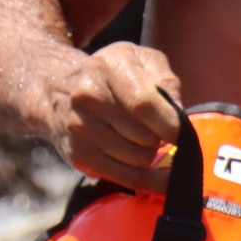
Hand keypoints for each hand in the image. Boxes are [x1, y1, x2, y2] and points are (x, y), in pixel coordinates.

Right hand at [45, 42, 182, 191]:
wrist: (57, 89)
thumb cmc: (111, 73)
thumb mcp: (141, 59)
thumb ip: (165, 80)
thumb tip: (179, 115)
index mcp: (108, 67)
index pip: (144, 104)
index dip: (169, 123)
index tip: (183, 132)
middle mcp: (87, 97)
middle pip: (144, 136)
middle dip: (161, 137)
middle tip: (158, 129)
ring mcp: (80, 129)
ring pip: (138, 159)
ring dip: (152, 154)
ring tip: (146, 138)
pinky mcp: (78, 156)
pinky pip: (125, 178)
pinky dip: (149, 180)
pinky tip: (163, 178)